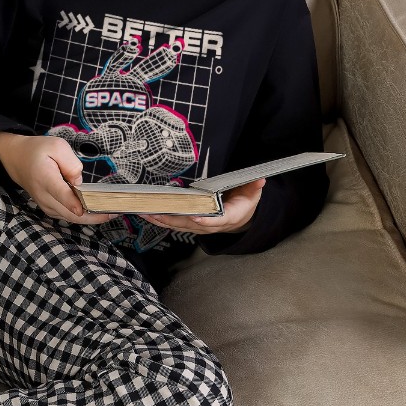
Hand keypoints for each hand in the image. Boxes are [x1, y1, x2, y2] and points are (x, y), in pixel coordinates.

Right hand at [0, 132, 121, 224]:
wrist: (18, 160)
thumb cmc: (38, 151)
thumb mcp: (56, 146)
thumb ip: (71, 163)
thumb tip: (79, 182)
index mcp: (45, 178)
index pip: (61, 194)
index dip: (74, 203)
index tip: (88, 209)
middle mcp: (45, 196)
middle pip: (70, 213)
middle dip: (94, 216)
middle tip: (115, 212)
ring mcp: (46, 205)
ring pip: (71, 218)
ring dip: (91, 218)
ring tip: (112, 212)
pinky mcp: (50, 209)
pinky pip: (69, 216)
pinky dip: (84, 216)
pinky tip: (99, 211)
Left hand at [140, 178, 265, 235]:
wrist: (240, 218)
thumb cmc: (244, 203)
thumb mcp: (252, 193)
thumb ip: (254, 186)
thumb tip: (260, 179)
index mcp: (229, 216)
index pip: (217, 220)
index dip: (206, 220)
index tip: (196, 217)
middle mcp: (211, 225)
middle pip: (190, 223)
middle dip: (172, 218)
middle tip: (157, 210)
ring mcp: (199, 227)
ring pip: (178, 225)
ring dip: (160, 218)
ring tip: (144, 211)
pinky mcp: (190, 225)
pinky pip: (173, 223)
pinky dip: (160, 219)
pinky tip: (147, 213)